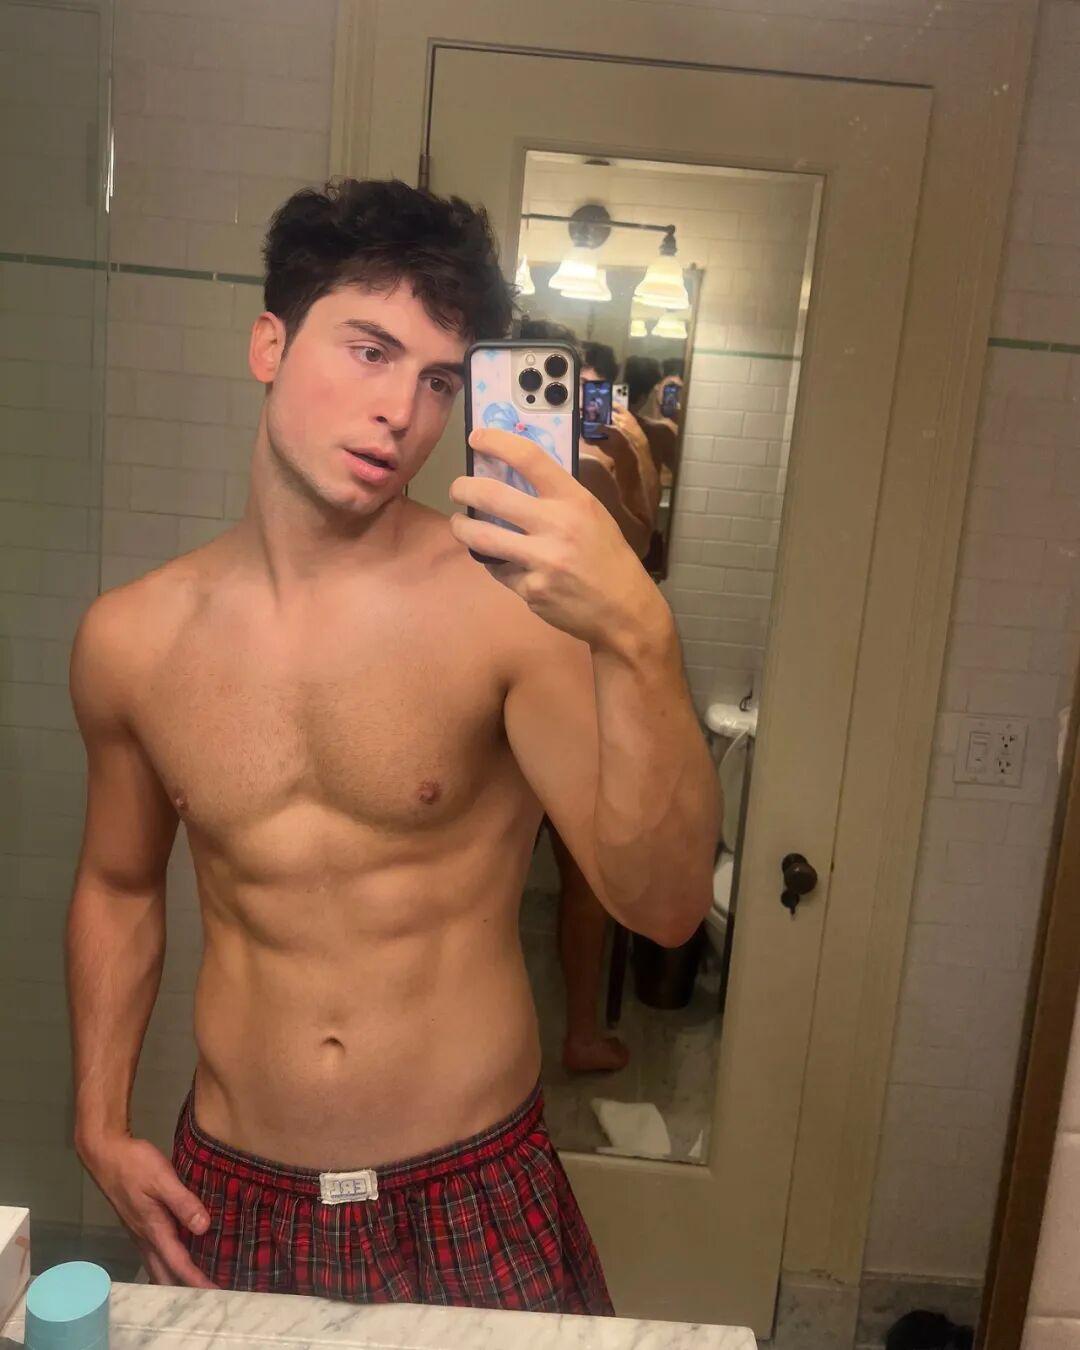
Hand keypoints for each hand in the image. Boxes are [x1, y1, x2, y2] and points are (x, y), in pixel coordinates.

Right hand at [79, 1134, 215, 1286]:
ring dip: (173, 1278)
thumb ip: (183, 1202)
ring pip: (156, 1265)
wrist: (106, 1154)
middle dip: (184, 1288)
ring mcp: (138, 1232)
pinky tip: (176, 1255)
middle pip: (164, 1273)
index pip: (178, 1262)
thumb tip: (204, 1228)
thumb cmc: (135, 1165)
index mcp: (153, 1229)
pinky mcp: (137, 1223)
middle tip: (206, 1295)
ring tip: (194, 1284)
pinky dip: (166, 1263)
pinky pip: (153, 1253)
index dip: (196, 1279)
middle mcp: (144, 1237)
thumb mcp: (162, 1179)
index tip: (214, 1293)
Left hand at [449, 428, 671, 654]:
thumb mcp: (591, 516)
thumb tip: (510, 479)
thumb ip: (556, 498)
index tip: (476, 438)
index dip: (496, 442)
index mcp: (574, 500)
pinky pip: (500, 572)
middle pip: (491, 495)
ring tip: (459, 525)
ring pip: (482, 537)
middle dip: (463, 489)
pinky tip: (510, 567)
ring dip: (461, 528)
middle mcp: (557, 525)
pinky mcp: (531, 590)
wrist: (623, 610)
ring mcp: (542, 560)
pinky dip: (499, 567)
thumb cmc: (606, 556)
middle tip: (457, 490)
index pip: (530, 458)